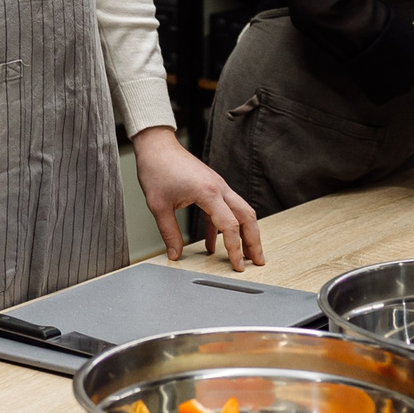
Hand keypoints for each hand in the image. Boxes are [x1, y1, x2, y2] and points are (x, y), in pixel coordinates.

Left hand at [133, 126, 263, 270]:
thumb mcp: (158, 206)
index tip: (237, 266)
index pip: (230, 226)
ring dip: (244, 233)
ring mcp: (218, 186)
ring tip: (244, 254)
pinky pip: (224, 209)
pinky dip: (223, 227)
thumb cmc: (157, 168)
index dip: (235, 249)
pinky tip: (213, 245)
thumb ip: (169, 233)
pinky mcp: (212, 186)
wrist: (156, 146)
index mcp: (209, 193)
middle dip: (254, 241)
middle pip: (247, 217)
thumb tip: (175, 254)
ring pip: (240, 212)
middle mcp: (219, 188)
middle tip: (257, 262)